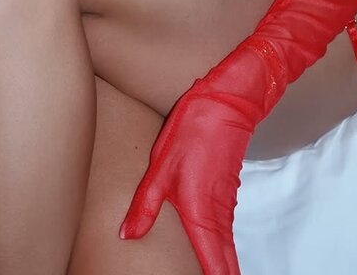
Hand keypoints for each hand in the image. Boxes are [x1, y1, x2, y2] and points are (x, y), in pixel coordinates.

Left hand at [120, 77, 256, 274]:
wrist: (230, 98)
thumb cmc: (194, 129)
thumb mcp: (161, 166)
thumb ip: (145, 205)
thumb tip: (126, 237)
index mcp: (200, 213)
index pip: (212, 265)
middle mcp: (217, 215)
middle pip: (225, 263)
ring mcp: (225, 204)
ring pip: (226, 248)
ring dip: (223, 267)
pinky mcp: (225, 192)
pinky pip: (224, 232)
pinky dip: (223, 250)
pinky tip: (217, 255)